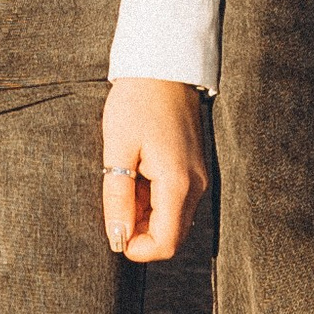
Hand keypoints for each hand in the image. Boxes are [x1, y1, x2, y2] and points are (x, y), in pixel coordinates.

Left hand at [101, 79, 210, 263]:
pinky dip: (154, 199)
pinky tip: (138, 171)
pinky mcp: (194, 168)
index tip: (114, 231)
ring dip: (146, 213)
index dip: (137, 249)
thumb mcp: (118, 148)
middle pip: (171, 234)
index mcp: (178, 183)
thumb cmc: (137, 102)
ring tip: (126, 177)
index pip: (166, 244)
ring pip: (173, 218)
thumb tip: (118, 239)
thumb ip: (118, 198)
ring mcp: (198, 176)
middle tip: (116, 199)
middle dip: (140, 230)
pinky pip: (176, 199)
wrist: (164, 65)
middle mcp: (196, 185)